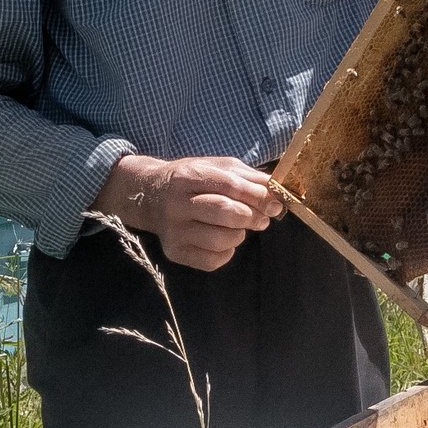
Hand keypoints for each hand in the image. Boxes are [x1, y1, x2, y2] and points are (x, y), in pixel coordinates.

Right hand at [93, 153, 281, 271]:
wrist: (151, 196)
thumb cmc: (192, 180)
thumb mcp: (216, 167)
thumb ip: (247, 177)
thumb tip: (276, 191)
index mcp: (188, 176)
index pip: (231, 186)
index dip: (258, 196)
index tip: (274, 203)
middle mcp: (176, 204)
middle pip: (226, 213)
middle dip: (252, 217)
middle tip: (262, 218)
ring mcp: (173, 231)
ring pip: (221, 240)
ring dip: (240, 235)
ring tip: (238, 227)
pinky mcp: (175, 252)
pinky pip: (213, 260)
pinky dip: (227, 252)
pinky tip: (222, 239)